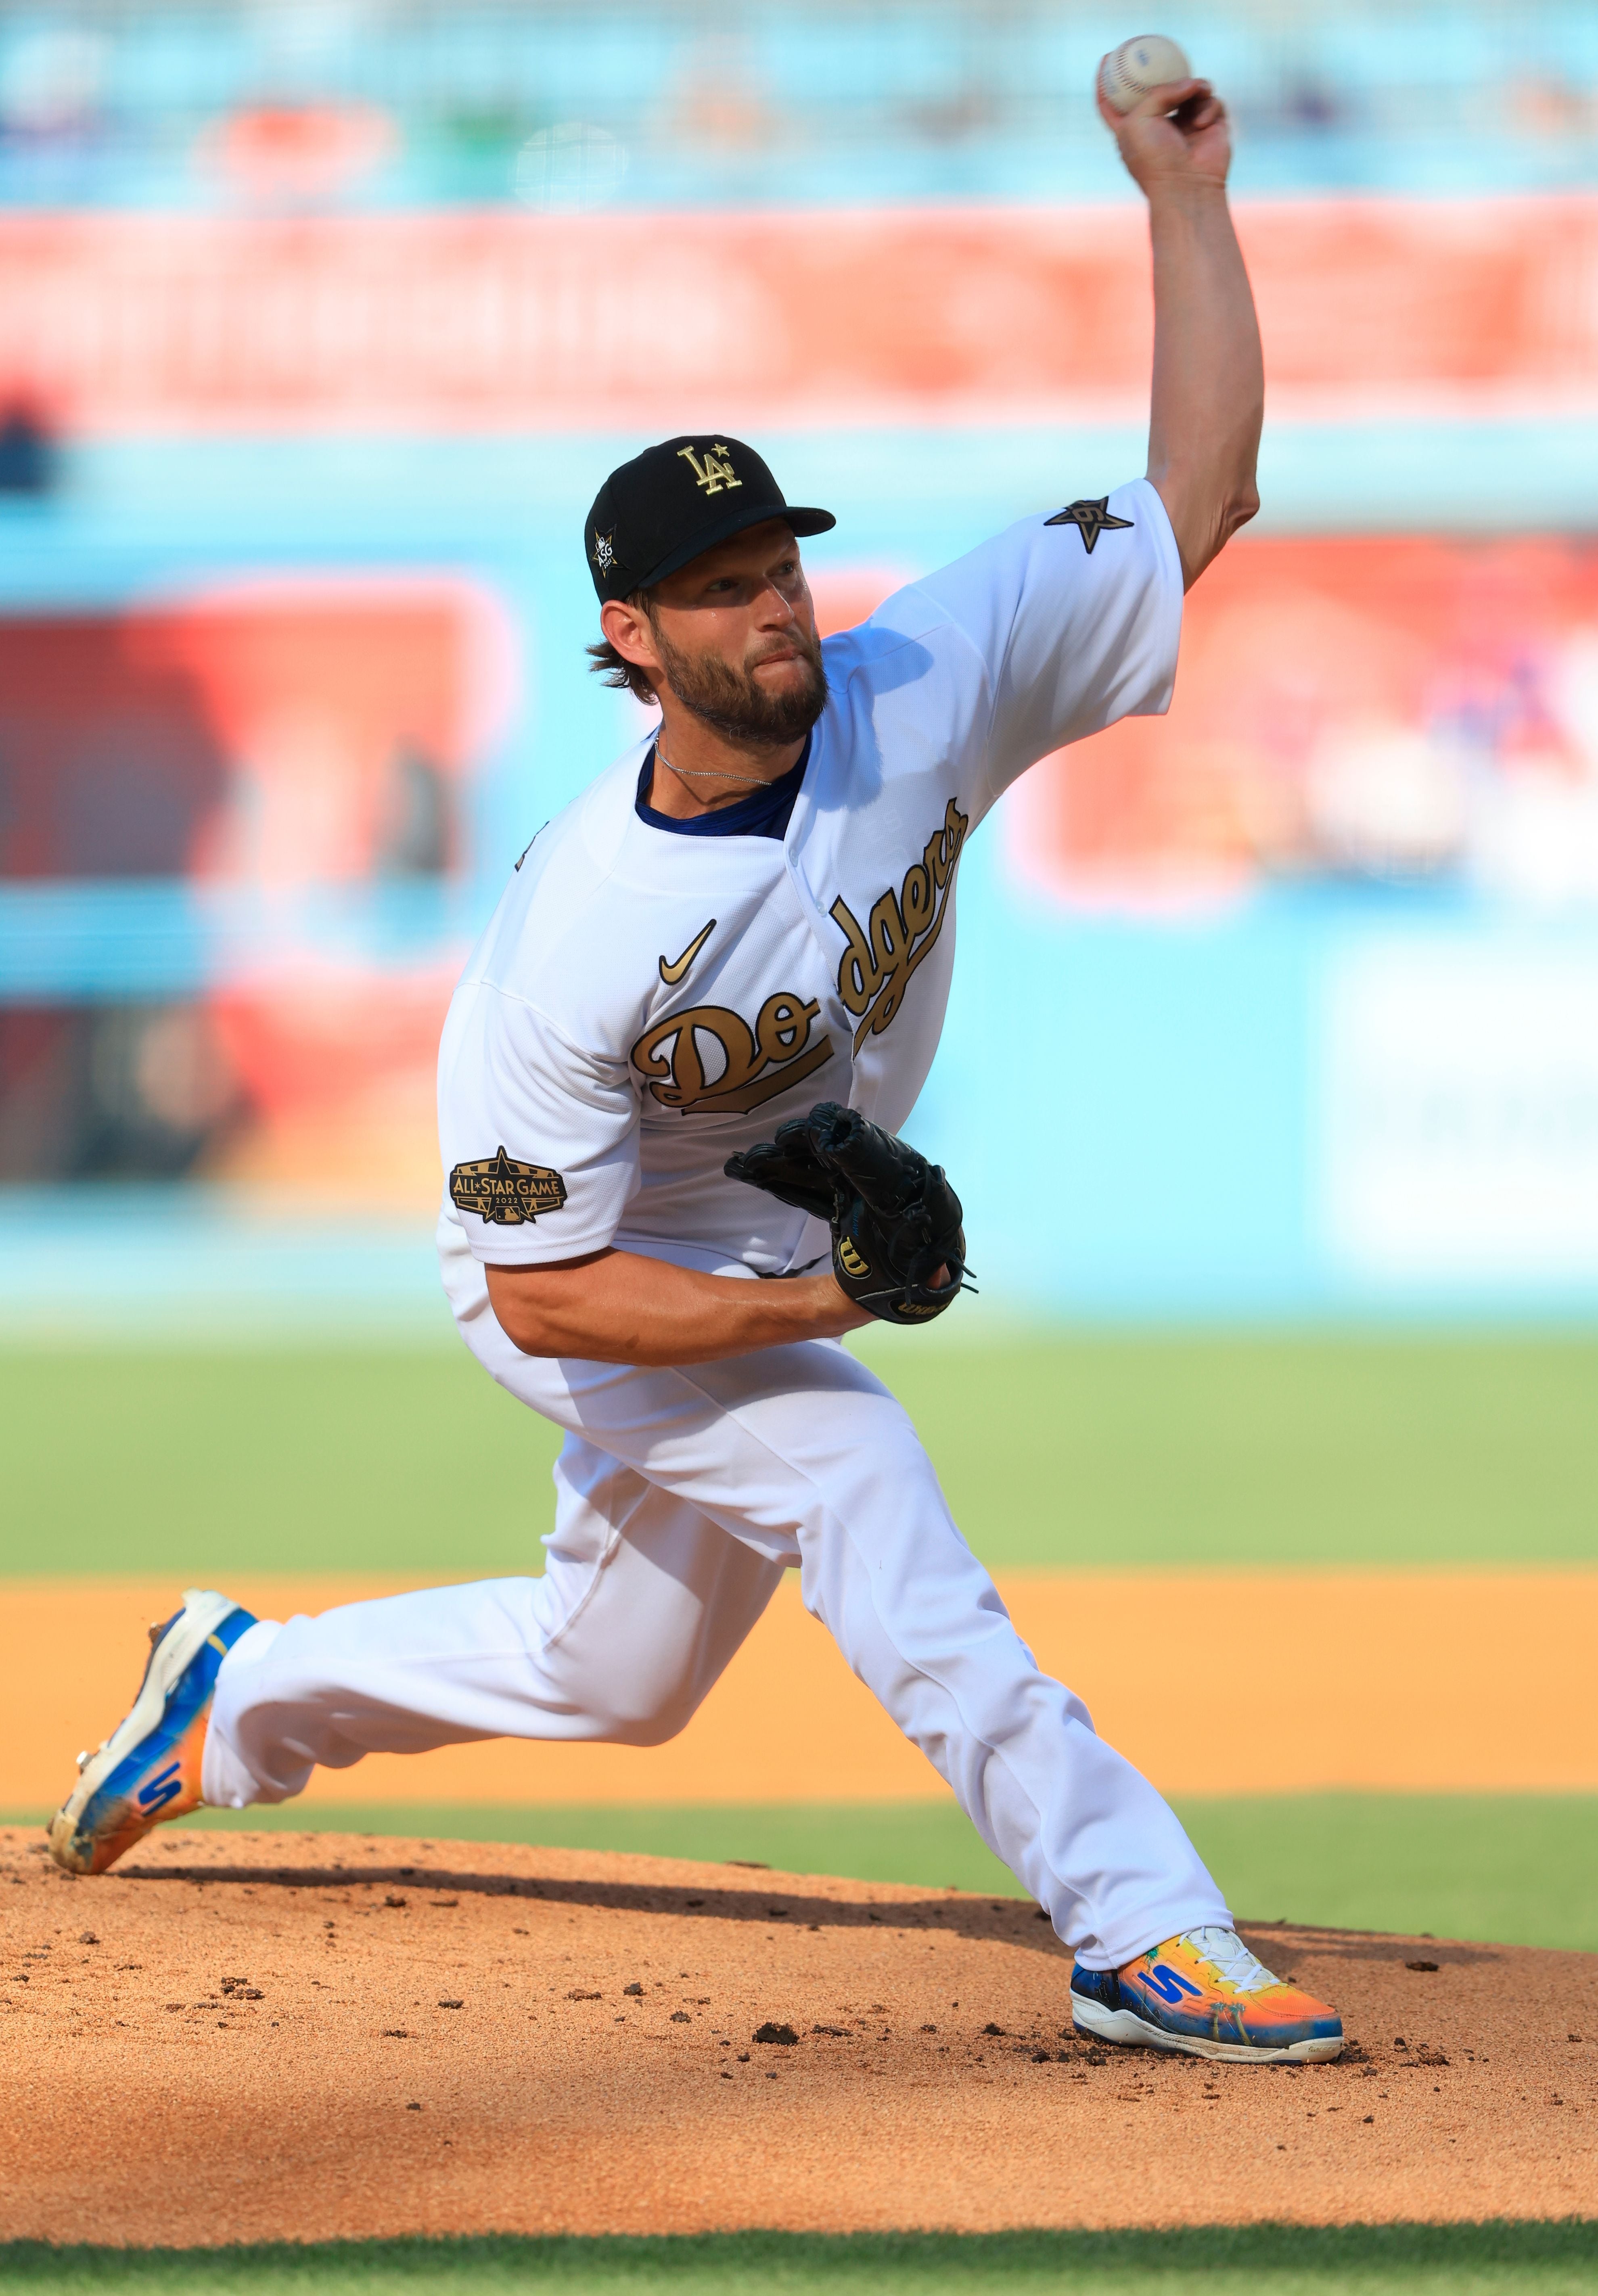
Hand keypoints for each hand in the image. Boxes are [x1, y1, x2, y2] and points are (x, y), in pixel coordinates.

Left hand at [1097, 72, 1231, 196]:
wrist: (1187, 186)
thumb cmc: (1155, 159)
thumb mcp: (1139, 120)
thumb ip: (1157, 91)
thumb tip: (1189, 83)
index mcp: (1131, 129)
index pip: (1113, 104)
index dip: (1106, 83)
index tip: (1106, 59)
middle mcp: (1158, 126)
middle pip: (1159, 90)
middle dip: (1165, 77)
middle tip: (1168, 61)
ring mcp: (1185, 125)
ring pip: (1191, 89)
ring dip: (1193, 88)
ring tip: (1197, 92)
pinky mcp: (1210, 126)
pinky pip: (1211, 101)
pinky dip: (1209, 107)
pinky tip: (1203, 123)